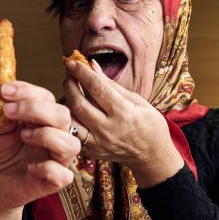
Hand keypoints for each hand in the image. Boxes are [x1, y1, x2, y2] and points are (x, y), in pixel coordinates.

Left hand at [0, 81, 78, 219]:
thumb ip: (4, 113)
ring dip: (46, 135)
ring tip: (23, 136)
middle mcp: (54, 137)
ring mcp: (56, 160)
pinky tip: (30, 167)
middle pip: (63, 115)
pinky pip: (64, 175)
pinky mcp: (53, 183)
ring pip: (71, 143)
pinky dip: (47, 168)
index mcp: (43, 121)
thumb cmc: (0, 155)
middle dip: (35, 108)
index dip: (27, 91)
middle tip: (9, 111)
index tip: (4, 91)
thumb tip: (6, 92)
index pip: (47, 98)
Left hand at [64, 60, 182, 186]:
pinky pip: (73, 133)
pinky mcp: (91, 152)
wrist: (152, 156)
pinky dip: (70, 118)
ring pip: (71, 119)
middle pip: (78, 103)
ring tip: (70, 91)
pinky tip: (73, 109)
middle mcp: (108, 130)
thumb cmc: (149, 125)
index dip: (82, 73)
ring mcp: (98, 143)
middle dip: (70, 85)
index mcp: (124, 113)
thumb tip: (92, 66)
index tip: (73, 63)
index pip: (97, 88)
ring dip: (66, 102)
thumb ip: (112, 85)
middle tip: (70, 75)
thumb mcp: (138, 101)